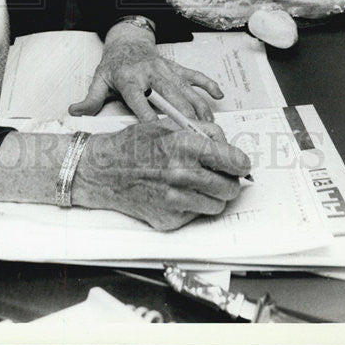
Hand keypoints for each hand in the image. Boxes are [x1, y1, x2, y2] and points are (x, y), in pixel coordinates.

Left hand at [68, 29, 222, 121]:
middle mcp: (150, 73)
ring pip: (185, 89)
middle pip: (169, 96)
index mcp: (130, 79)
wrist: (127, 40)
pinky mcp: (176, 67)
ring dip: (198, 108)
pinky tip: (219, 96)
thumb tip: (74, 112)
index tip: (157, 133)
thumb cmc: (113, 65)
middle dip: (182, 116)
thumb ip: (91, 100)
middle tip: (194, 137)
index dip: (148, 116)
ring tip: (209, 127)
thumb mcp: (99, 80)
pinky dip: (208, 84)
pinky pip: (195, 75)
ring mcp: (166, 69)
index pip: (139, 99)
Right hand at [73, 120, 250, 230]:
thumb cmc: (133, 146)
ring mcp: (176, 199)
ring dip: (213, 195)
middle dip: (229, 180)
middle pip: (229, 186)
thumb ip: (200, 132)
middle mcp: (182, 174)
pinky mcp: (170, 219)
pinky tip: (178, 192)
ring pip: (217, 204)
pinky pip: (197, 214)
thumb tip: (226, 145)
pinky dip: (194, 205)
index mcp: (184, 146)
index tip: (240, 164)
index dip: (240, 163)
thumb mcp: (167, 125)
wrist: (104, 171)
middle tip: (221, 175)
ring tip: (198, 183)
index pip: (232, 160)